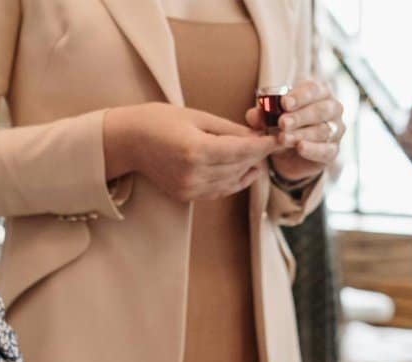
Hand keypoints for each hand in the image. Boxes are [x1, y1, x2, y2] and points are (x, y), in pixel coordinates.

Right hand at [105, 102, 276, 202]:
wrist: (128, 141)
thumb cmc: (159, 120)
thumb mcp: (197, 117)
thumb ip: (229, 130)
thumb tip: (258, 137)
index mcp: (196, 150)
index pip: (243, 151)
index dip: (266, 145)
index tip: (283, 137)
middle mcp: (194, 174)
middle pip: (240, 167)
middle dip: (260, 155)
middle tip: (274, 142)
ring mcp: (189, 188)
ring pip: (232, 181)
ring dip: (249, 168)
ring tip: (261, 155)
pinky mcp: (185, 195)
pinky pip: (219, 190)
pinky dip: (235, 181)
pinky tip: (245, 170)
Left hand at [248, 80, 343, 182]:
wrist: (290, 156)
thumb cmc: (282, 127)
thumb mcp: (269, 120)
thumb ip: (261, 116)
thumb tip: (253, 114)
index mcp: (318, 93)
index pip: (313, 90)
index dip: (299, 96)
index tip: (284, 103)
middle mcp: (331, 108)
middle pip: (320, 110)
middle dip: (300, 116)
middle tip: (282, 123)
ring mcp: (336, 129)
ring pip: (323, 130)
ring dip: (302, 134)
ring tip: (283, 138)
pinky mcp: (333, 150)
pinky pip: (327, 149)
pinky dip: (314, 149)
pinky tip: (300, 148)